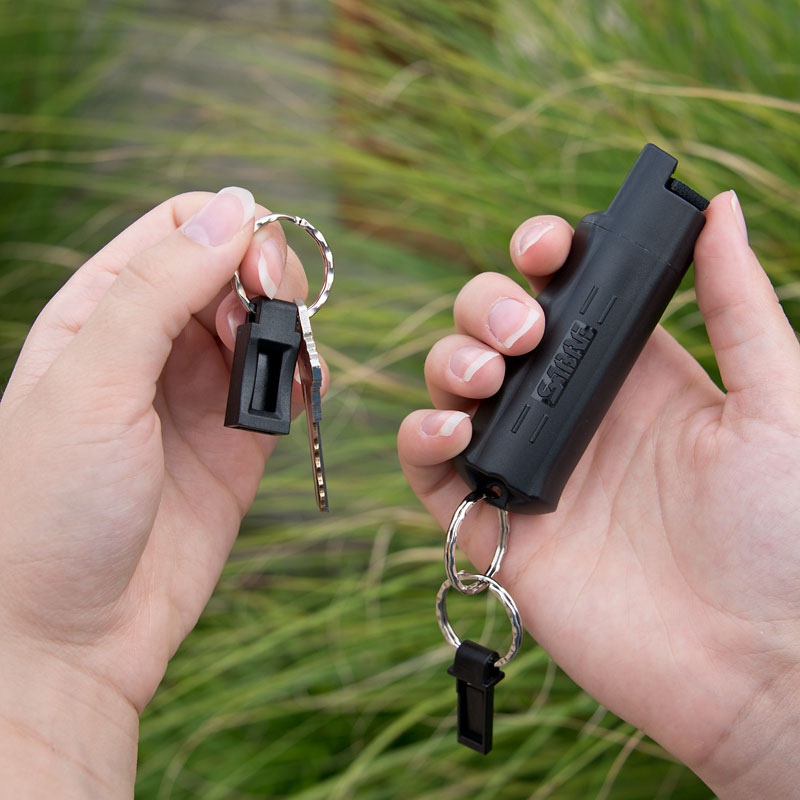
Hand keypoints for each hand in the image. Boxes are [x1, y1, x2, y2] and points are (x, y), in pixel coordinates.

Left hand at [0, 188, 317, 793]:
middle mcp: (153, 345)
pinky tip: (304, 388)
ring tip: (278, 366)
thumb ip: (159, 289)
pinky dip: (306, 376)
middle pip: (233, 268)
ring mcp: (199, 394)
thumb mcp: (91, 382)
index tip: (254, 269)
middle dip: (266, 277)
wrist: (70, 636)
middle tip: (270, 315)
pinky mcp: (239, 443)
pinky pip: (286, 387)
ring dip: (288, 327)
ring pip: (266, 323)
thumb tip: (234, 207)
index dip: (229, 231)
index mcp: (99, 312)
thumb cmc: (49, 510)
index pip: (179, 229)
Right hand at [399, 192, 799, 797]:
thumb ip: (736, 304)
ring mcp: (526, 468)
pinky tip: (452, 430)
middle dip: (485, 306)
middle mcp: (571, 413)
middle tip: (522, 331)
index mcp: (629, 375)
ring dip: (450, 362)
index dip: (539, 258)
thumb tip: (718, 209)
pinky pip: (428, 470)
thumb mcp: (776, 402)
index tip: (546, 249)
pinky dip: (420, 438)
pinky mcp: (491, 526)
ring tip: (489, 377)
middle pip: (492, 331)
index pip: (562, 294)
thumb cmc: (783, 536)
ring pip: (452, 388)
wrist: (756, 664)